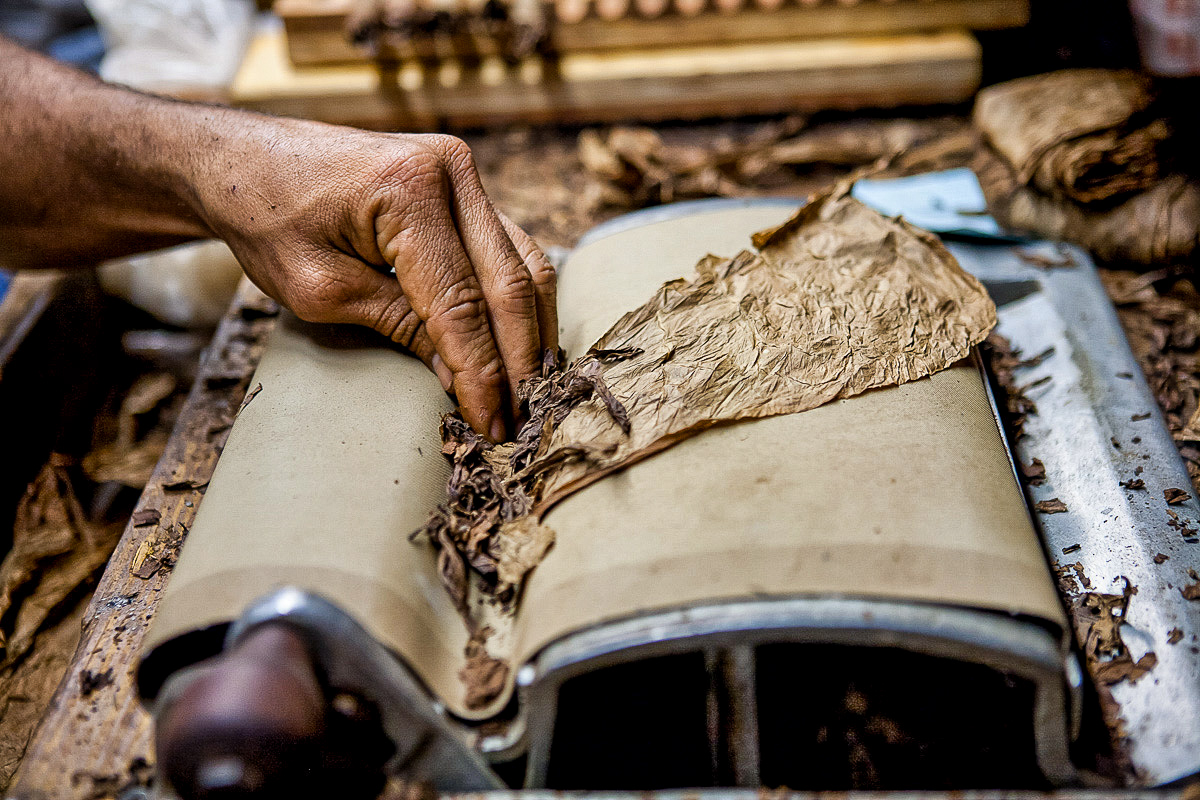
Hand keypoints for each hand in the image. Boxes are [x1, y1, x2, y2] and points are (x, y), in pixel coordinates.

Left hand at [190, 120, 556, 441]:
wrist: (247, 162)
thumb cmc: (268, 221)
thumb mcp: (321, 288)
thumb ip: (398, 325)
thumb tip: (461, 377)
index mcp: (408, 190)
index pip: (461, 302)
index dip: (480, 371)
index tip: (491, 426)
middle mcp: (450, 171)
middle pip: (509, 282)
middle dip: (519, 359)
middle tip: (523, 419)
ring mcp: (462, 173)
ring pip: (525, 264)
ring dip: (532, 331)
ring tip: (532, 390)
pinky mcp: (465, 186)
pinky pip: (511, 249)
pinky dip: (519, 301)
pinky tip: (524, 344)